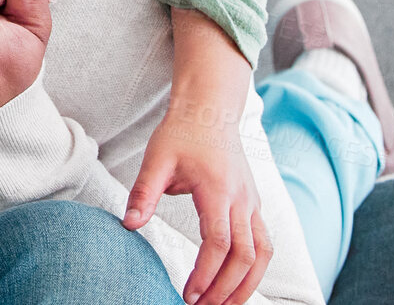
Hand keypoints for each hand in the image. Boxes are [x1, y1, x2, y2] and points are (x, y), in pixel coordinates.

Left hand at [125, 99, 270, 304]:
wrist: (210, 109)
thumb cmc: (181, 133)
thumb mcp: (156, 158)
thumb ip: (144, 192)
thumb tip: (128, 225)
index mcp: (218, 190)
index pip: (218, 242)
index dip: (205, 273)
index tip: (188, 294)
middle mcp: (242, 200)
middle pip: (244, 257)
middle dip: (225, 289)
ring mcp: (252, 203)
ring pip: (262, 255)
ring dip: (247, 285)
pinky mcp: (254, 205)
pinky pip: (264, 245)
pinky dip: (255, 269)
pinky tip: (238, 284)